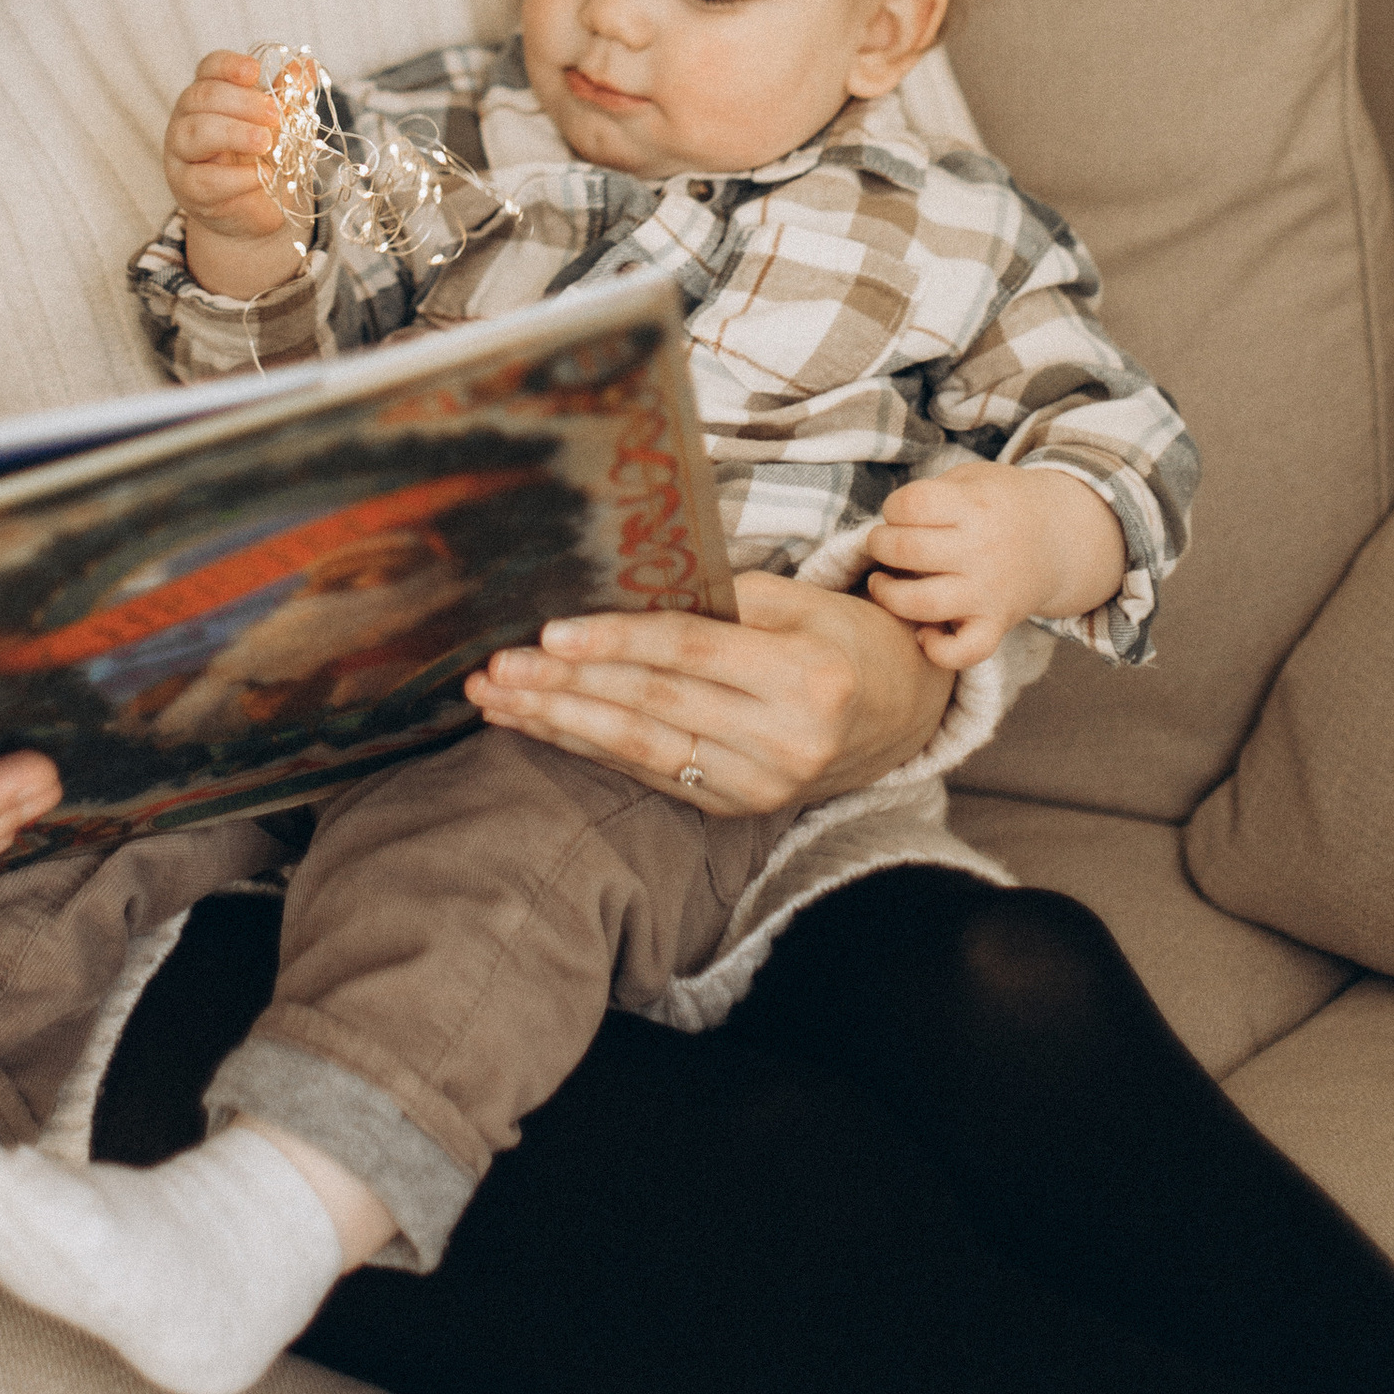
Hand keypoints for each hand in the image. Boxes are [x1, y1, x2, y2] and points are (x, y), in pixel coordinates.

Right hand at [164, 49, 298, 299]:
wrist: (255, 208)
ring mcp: (180, 153)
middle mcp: (187, 118)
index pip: (209, 68)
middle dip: (241, 102)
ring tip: (265, 142)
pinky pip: (204, 179)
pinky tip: (260, 177)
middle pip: (201, 96)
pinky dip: (236, 178)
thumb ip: (288, 96)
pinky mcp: (186, 188)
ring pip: (194, 133)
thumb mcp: (279, 124)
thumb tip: (307, 65)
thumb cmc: (260, 158)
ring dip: (234, 134)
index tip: (255, 71)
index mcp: (208, 95)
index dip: (229, 65)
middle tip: (273, 115)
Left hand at [464, 571, 952, 813]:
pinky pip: (647, 772)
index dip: (618, 641)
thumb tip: (622, 585)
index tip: (549, 632)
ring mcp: (759, 786)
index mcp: (806, 678)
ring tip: (496, 698)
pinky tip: (536, 724)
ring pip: (640, 749)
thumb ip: (719, 597)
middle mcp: (785, 742)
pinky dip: (585, 747)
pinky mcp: (734, 809)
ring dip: (558, 723)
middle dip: (566, 687)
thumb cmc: (837, 637)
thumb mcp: (797, 600)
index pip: (690, 654)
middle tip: (498, 669)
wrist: (898, 715)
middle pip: (655, 706)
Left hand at [866, 461, 1125, 665]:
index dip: (892, 508)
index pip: (910, 505)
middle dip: (879, 545)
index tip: (900, 513)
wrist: (1060, 537)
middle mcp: (982, 550)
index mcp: (974, 506)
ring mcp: (989, 592)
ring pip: (921, 604)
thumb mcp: (970, 479)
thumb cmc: (998, 504)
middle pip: (906, 550)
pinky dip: (936, 650)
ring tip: (883, 583)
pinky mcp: (996, 625)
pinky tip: (923, 632)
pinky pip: (963, 651)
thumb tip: (884, 529)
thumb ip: (930, 496)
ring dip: (887, 594)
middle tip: (883, 545)